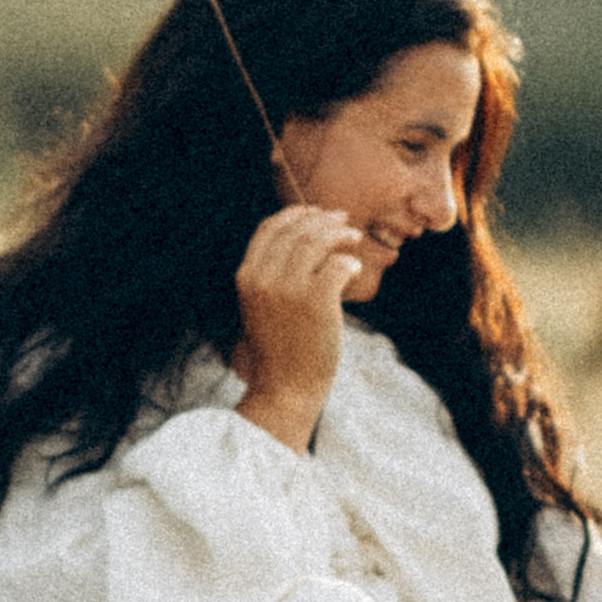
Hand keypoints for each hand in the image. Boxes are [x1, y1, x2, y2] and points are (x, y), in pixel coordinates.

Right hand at [232, 204, 368, 444]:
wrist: (285, 388)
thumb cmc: (279, 349)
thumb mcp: (261, 306)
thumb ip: (272, 275)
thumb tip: (305, 240)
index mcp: (246, 276)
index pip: (269, 228)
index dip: (294, 214)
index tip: (315, 212)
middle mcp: (263, 278)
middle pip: (295, 229)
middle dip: (322, 218)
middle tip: (343, 220)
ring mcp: (289, 289)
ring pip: (317, 240)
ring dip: (340, 233)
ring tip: (354, 237)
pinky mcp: (316, 302)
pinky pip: (338, 264)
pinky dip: (350, 261)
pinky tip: (355, 267)